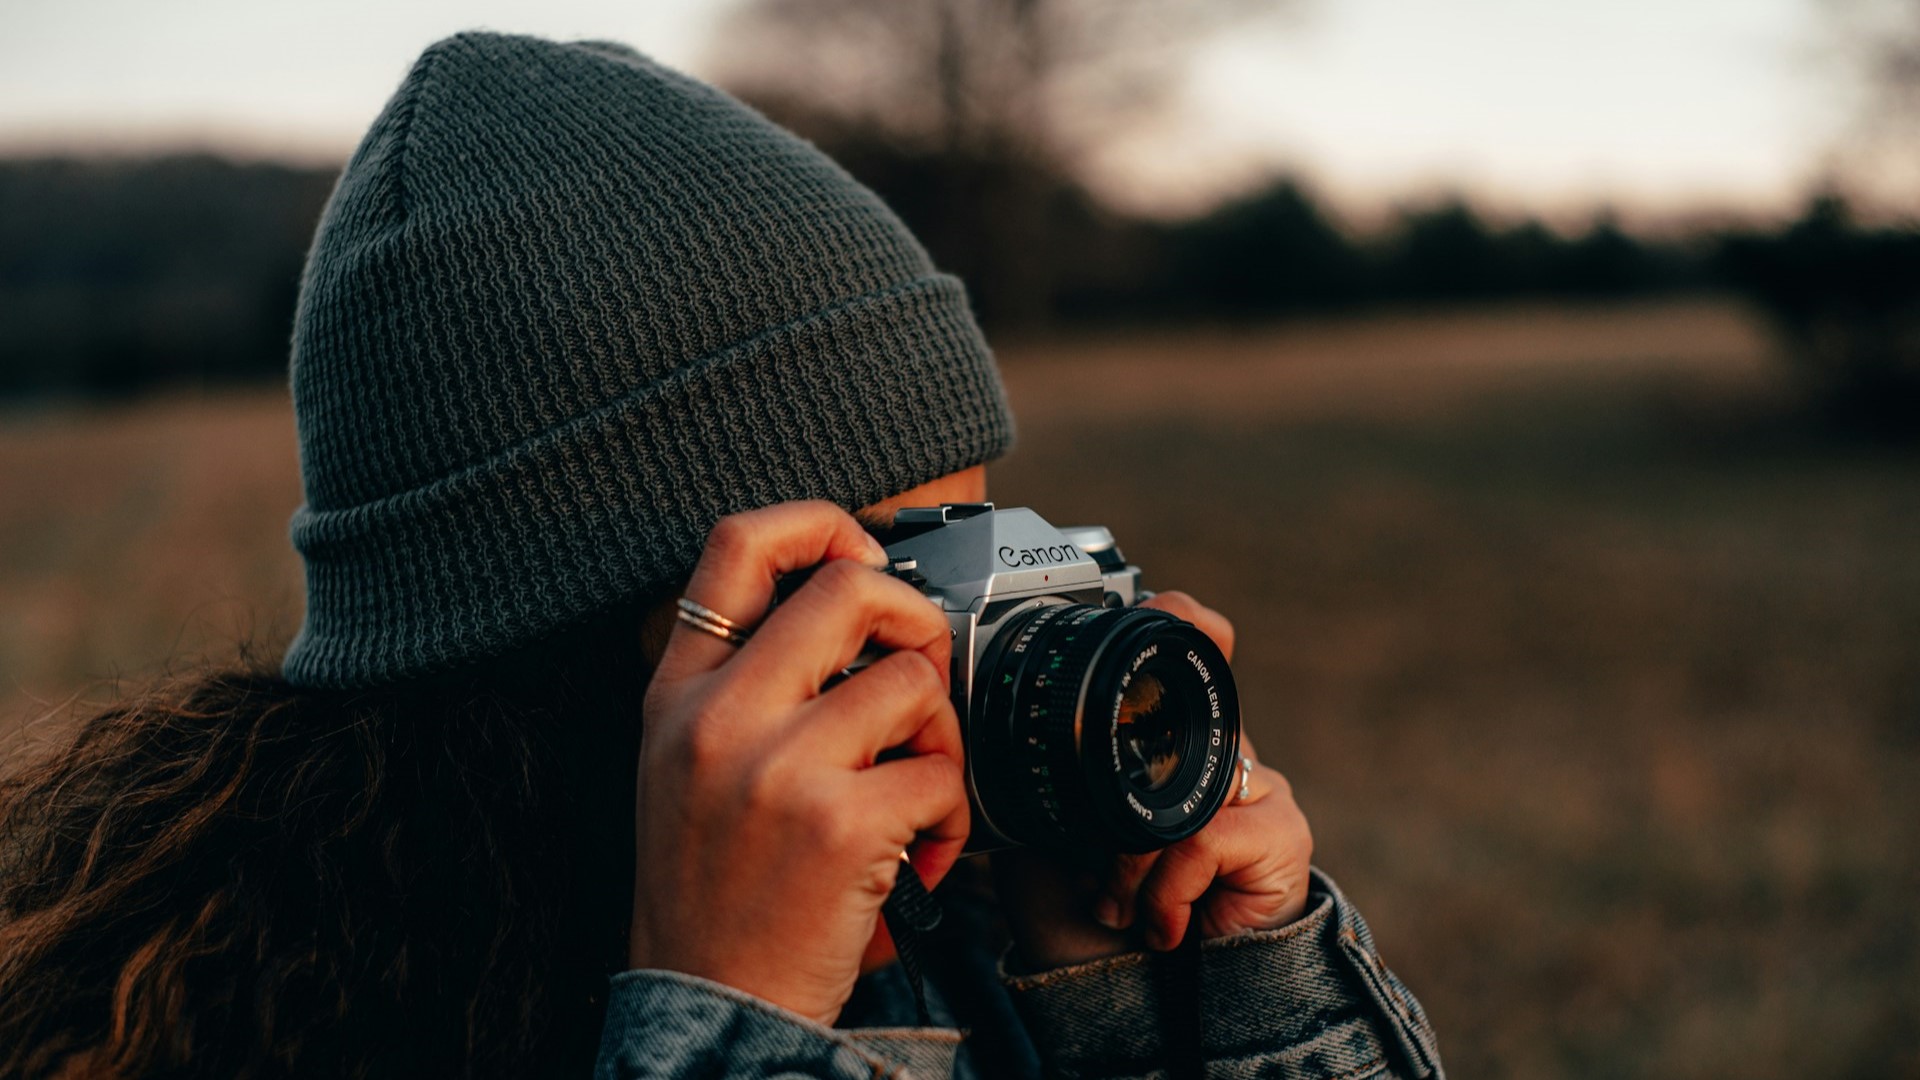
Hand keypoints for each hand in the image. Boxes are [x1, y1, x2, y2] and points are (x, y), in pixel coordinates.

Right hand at [628, 502, 969, 1024]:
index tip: (866, 558)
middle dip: (914, 620)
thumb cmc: (713, 889)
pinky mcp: (839, 824)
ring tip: (916, 792)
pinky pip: (941, 775)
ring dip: (941, 739)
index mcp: (679, 693)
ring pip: (914, 682)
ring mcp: (778, 767)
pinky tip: (920, 856)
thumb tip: (855, 599)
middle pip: (847, 588)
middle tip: (920, 672)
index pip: (736, 546)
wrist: (709, 1004)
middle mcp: (720, 717)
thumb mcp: (684, 764)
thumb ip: (744, 681)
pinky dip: (952, 820)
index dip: (821, 524)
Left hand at [994, 591, 1313, 970]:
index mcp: (1167, 739)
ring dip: (1131, 859)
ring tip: (1114, 899)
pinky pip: (1205, 837)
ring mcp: (1259, 790)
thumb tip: (995, 710)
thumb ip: (1039, 765)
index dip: (1182, 619)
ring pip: (1182, 788)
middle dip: (1118, 808)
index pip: (1194, 650)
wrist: (1125, 996)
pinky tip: (1159, 924)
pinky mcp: (1284, 834)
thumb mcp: (1041, 823)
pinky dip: (1164, 888)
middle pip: (1178, 725)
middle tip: (1093, 865)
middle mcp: (1219, 754)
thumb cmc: (1084, 911)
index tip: (1150, 602)